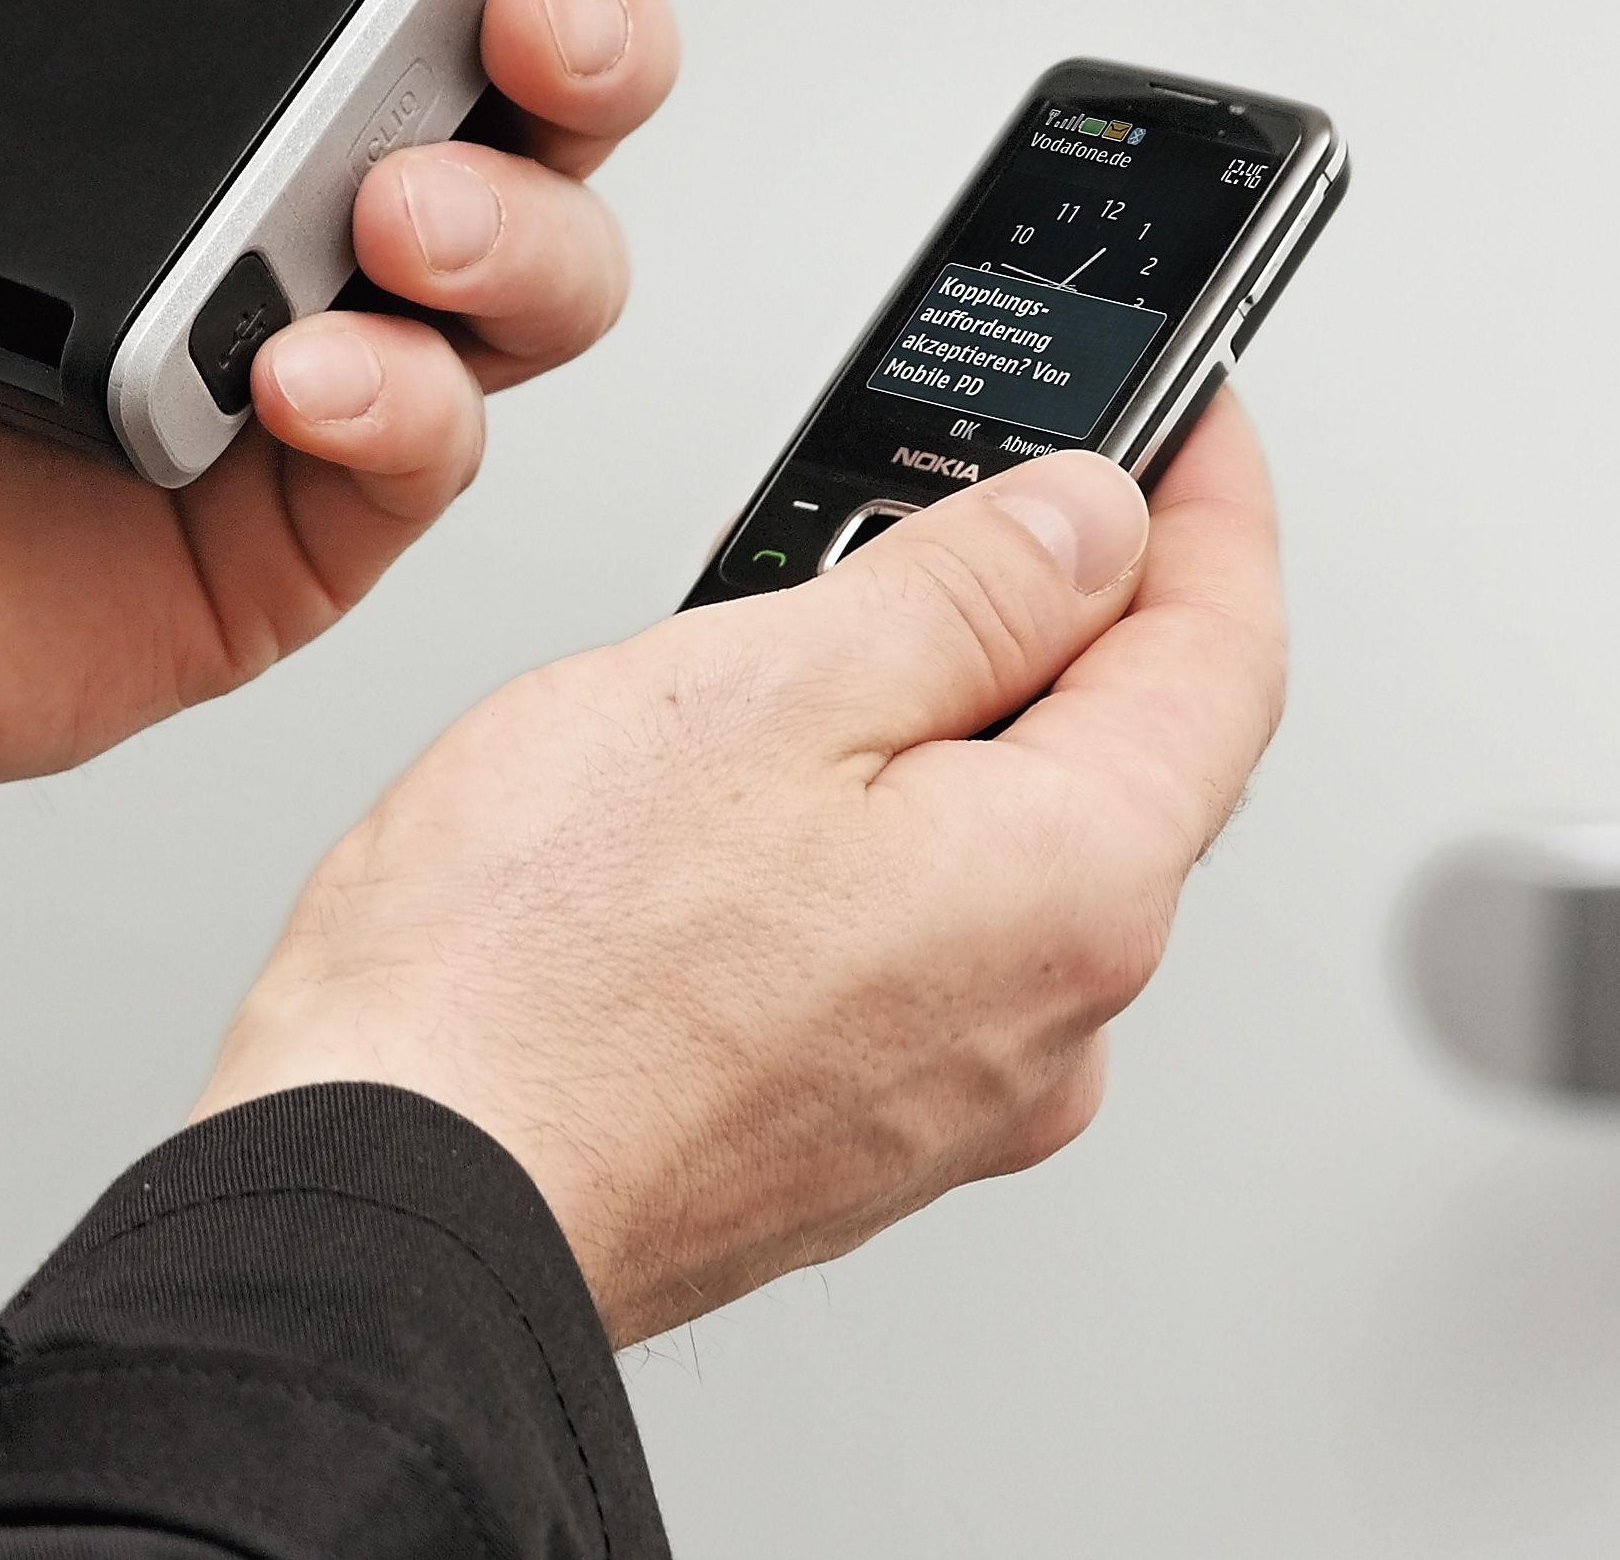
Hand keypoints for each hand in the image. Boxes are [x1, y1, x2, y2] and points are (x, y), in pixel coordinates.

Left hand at [0, 0, 804, 855]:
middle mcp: (277, 198)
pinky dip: (413, 394)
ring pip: (545, 273)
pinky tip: (312, 358)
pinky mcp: (276, 526)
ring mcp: (292, 362)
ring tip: (398, 205)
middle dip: (610, 21)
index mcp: (206, 55)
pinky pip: (438, 453)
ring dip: (526, 217)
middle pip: (553, 93)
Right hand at [193, 402, 1287, 1345]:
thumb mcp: (761, 684)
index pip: (1225, 653)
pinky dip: (876, 841)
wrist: (393, 1199)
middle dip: (1067, 607)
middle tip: (965, 495)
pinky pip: (919, 941)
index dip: (1214, 504)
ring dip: (946, 728)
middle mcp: (1054, 1017)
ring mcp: (956, 1094)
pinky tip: (741, 806)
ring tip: (788, 652)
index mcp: (1073, 889)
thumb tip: (1091, 522)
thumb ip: (966, 587)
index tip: (1195, 419)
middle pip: (1126, 755)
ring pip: (1007, 849)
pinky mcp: (854, 1135)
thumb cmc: (531, 974)